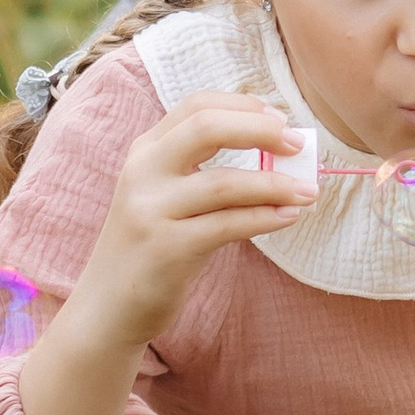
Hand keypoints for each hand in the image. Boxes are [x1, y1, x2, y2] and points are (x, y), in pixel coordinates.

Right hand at [20, 100, 308, 414]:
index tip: (280, 117)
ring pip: (223, 182)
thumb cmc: (151, 249)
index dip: (244, 105)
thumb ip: (206, 172)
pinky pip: (227, 225)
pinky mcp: (166, 250)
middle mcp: (142, 173)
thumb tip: (279, 156)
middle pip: (207, 127)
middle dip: (260, 129)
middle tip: (298, 142)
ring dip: (274, 184)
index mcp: (145, 152)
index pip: (196, 106)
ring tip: (308, 190)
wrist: (106, 308)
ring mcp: (150, 211)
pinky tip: (288, 216)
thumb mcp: (165, 198)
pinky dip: (264, 217)